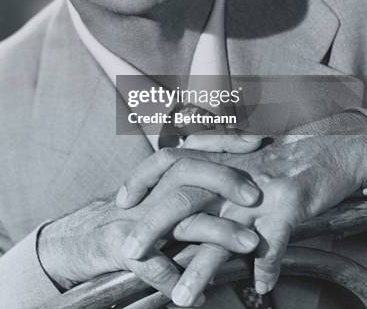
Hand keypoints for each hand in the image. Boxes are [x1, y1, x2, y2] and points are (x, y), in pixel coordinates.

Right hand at [38, 135, 262, 298]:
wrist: (77, 240)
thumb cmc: (127, 222)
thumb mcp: (157, 200)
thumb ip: (189, 193)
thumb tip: (230, 193)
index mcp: (161, 179)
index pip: (195, 150)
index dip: (224, 143)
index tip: (256, 140)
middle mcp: (150, 191)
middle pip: (188, 172)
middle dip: (224, 179)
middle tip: (256, 195)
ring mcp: (135, 217)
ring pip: (181, 218)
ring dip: (218, 231)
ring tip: (250, 244)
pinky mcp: (118, 245)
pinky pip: (151, 263)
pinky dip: (175, 279)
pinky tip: (196, 297)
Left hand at [119, 120, 366, 303]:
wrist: (325, 152)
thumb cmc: (280, 157)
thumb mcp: (238, 152)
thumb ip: (208, 157)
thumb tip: (180, 160)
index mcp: (217, 159)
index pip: (169, 159)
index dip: (141, 177)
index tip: (120, 201)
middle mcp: (233, 172)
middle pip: (184, 195)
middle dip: (154, 225)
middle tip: (131, 251)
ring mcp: (259, 189)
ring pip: (223, 230)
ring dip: (202, 267)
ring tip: (184, 297)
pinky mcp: (289, 204)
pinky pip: (273, 242)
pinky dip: (265, 266)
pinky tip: (259, 288)